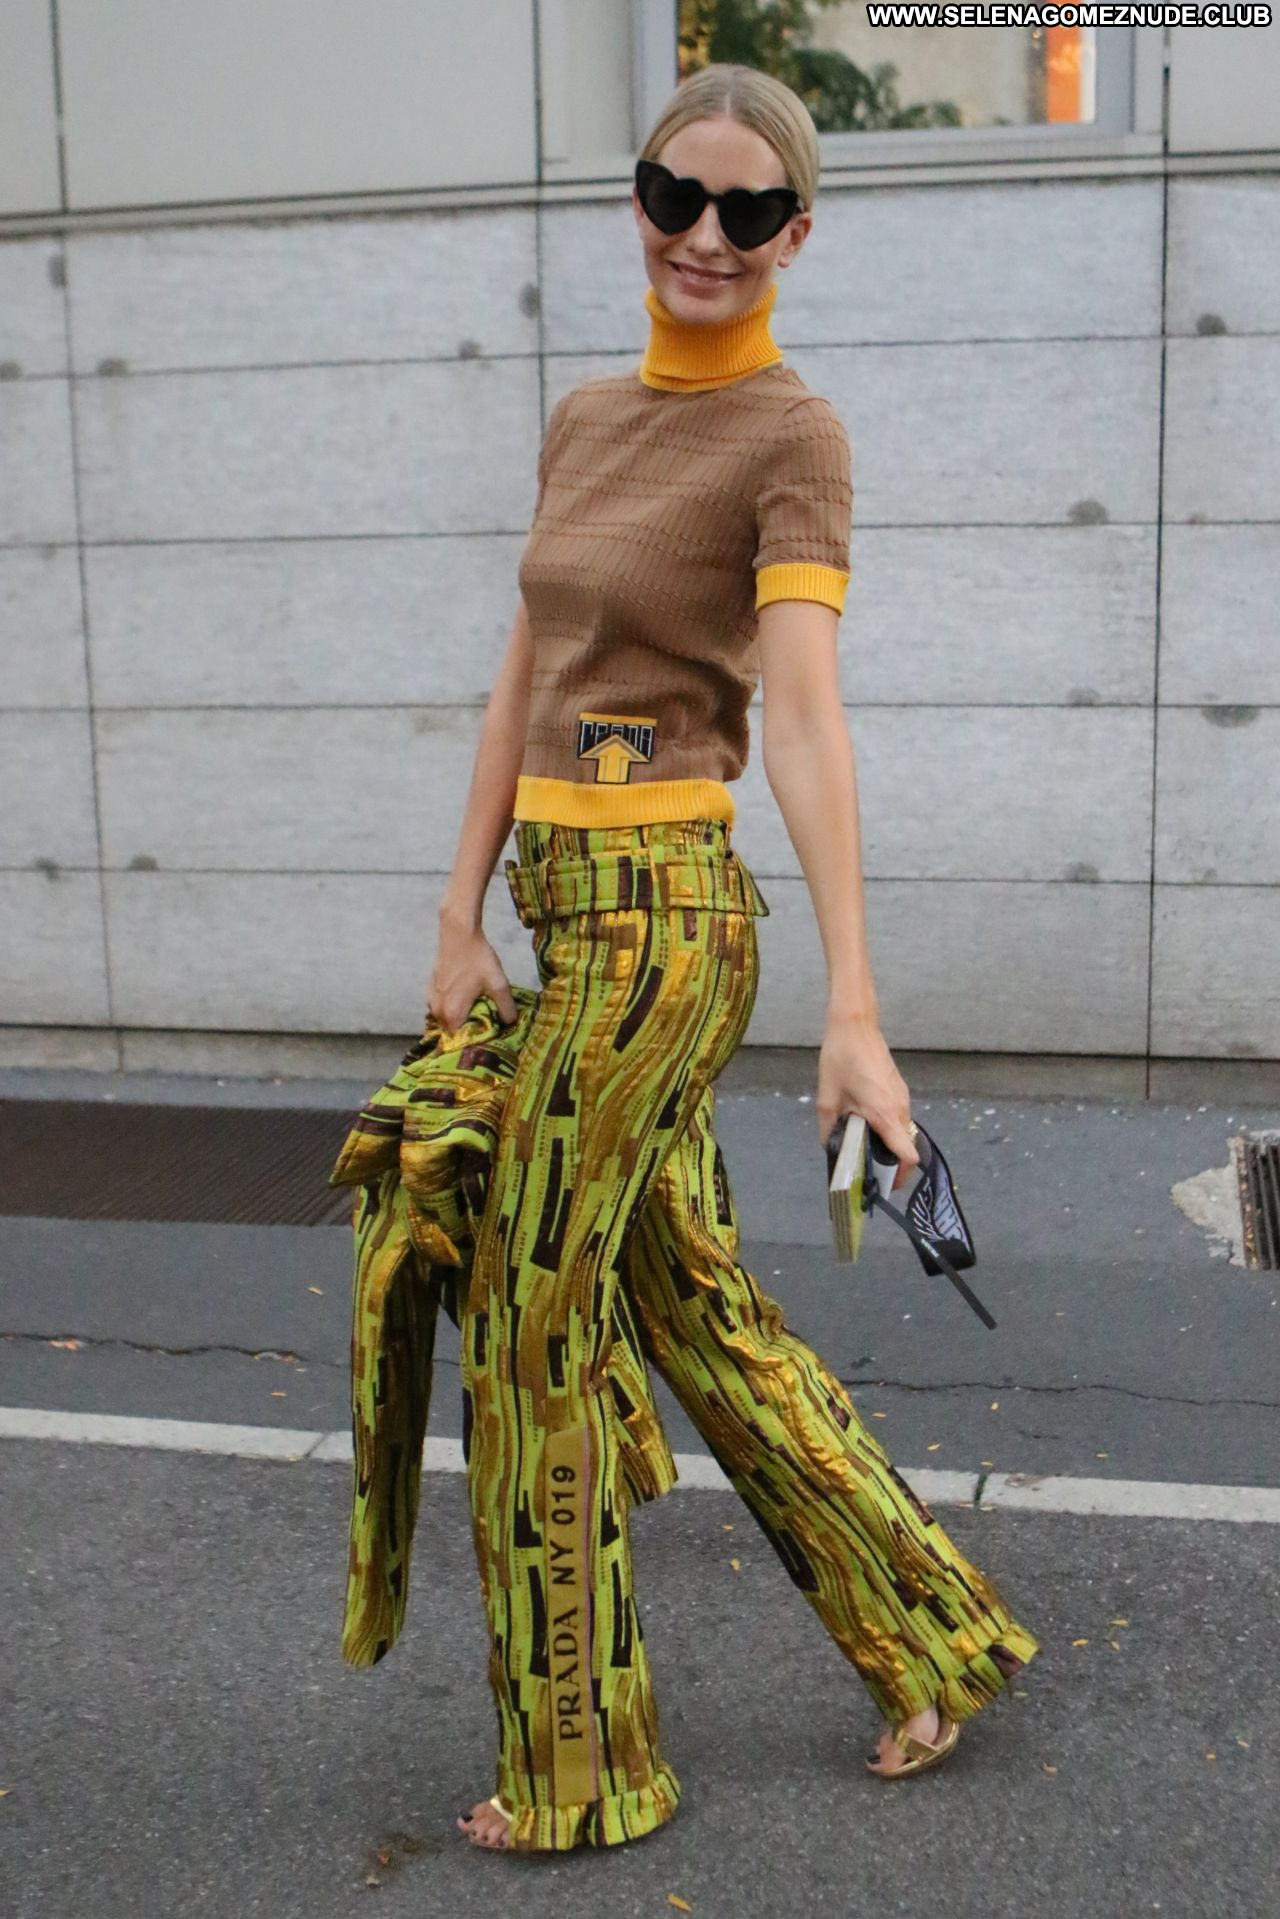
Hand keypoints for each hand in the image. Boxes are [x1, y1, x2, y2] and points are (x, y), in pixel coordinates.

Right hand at [427, 914, 518, 1033]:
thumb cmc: (478, 959)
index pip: (461, 1042)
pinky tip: (464, 1000)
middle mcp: (437, 1012)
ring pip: (446, 1021)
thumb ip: (506, 1008)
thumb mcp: (498, 984)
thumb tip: (510, 1023)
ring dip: (459, 1020)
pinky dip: (450, 1010)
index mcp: (453, 1014)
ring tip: (476, 1012)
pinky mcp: (429, 991)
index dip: (475, 1042)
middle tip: (485, 1025)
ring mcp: (431, 1001)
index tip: (488, 1038)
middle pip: (453, 1033)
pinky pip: (440, 1010)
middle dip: (467, 1032)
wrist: (458, 934)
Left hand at [817, 1008, 919, 1191]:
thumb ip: (829, 1129)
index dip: (901, 1176)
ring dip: (887, 1145)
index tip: (886, 1186)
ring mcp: (903, 1097)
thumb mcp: (827, 1098)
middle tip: (867, 1172)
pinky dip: (887, 1129)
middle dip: (891, 1164)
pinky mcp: (899, 1089)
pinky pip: (898, 1117)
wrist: (855, 1024)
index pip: (908, 1155)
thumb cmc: (841, 1059)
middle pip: (905, 1146)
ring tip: (862, 1149)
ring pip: (902, 1131)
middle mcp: (901, 1109)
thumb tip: (829, 1149)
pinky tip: (864, 1125)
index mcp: (886, 1115)